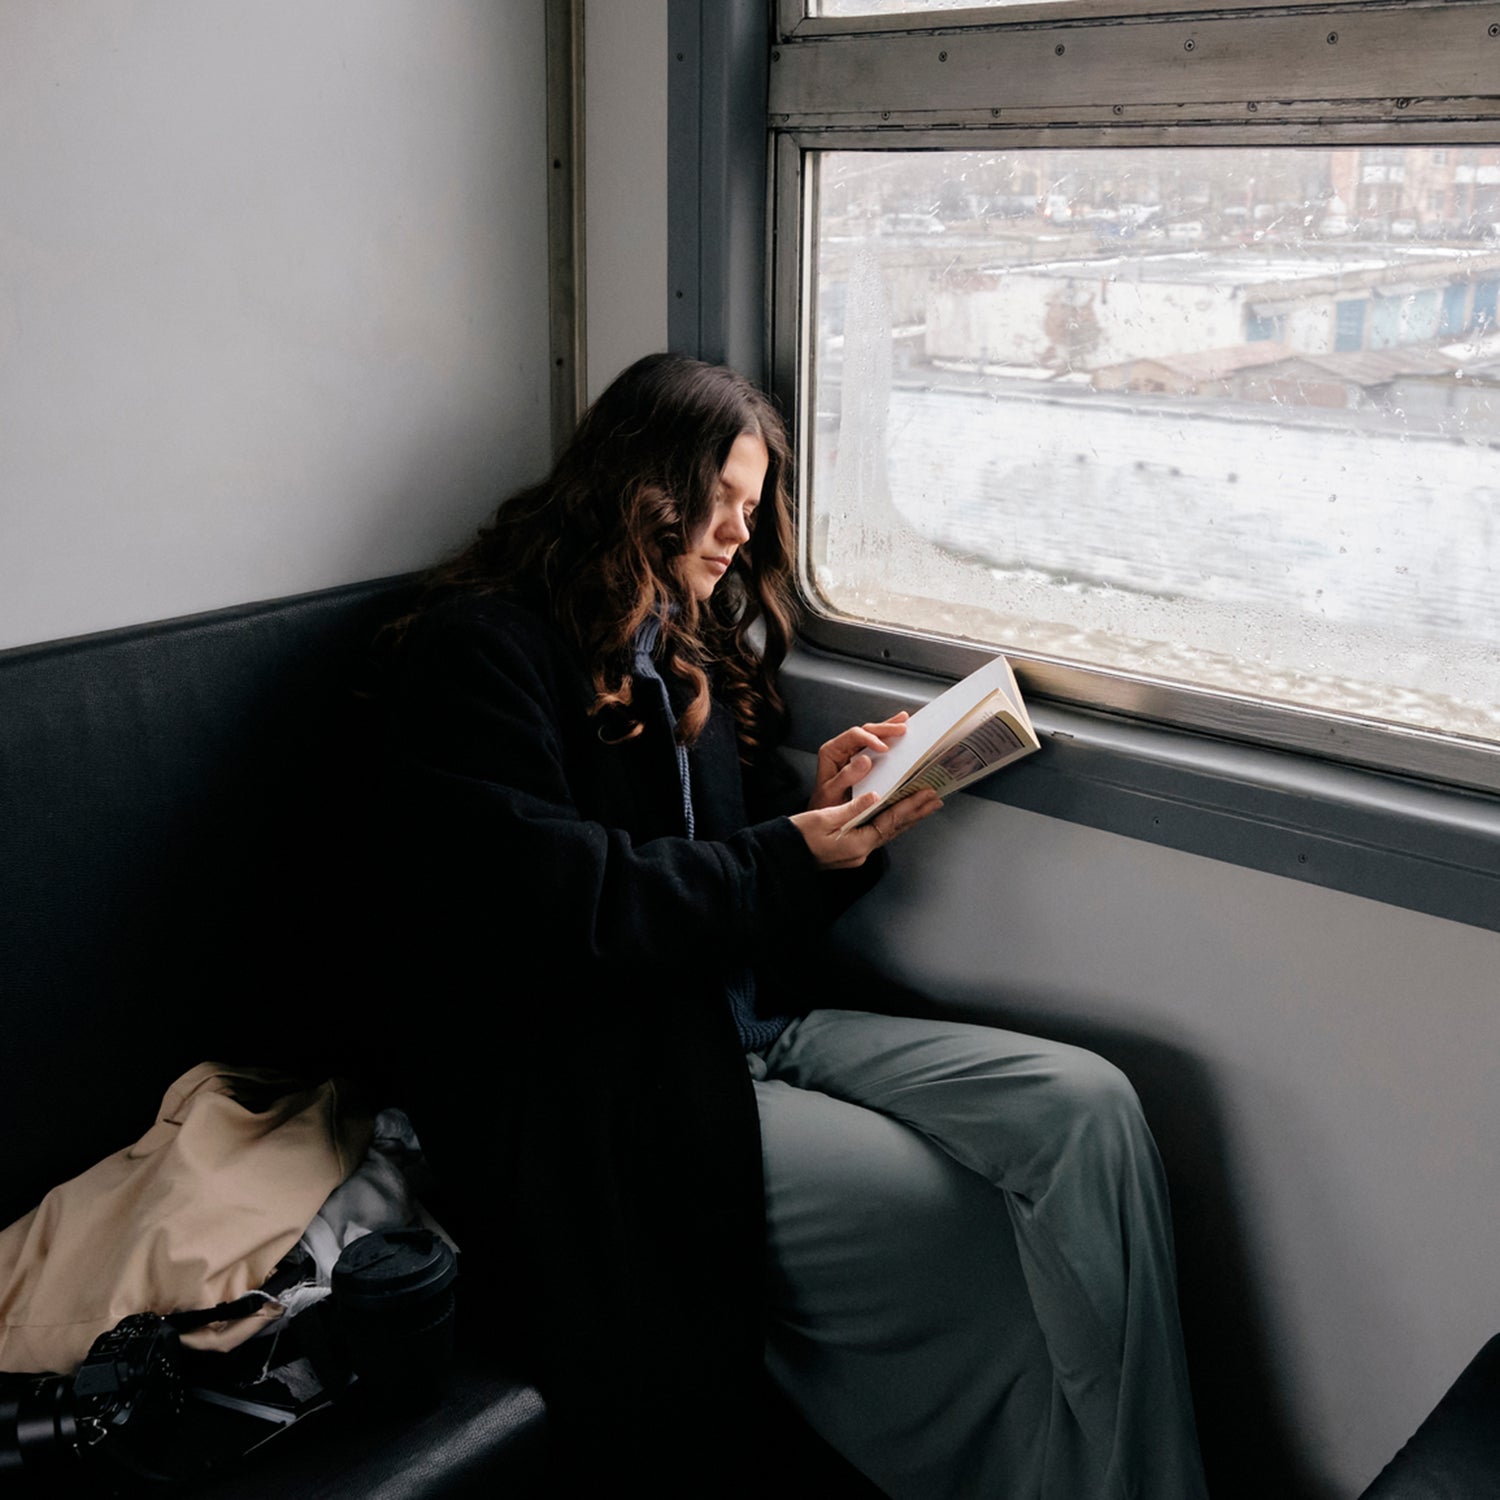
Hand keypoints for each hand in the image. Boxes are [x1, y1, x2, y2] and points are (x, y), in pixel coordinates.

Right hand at [790, 788, 942, 869]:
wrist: (782, 858)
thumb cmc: (797, 837)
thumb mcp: (823, 818)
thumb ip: (851, 808)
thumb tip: (875, 796)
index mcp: (857, 843)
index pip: (891, 821)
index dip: (910, 806)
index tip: (927, 794)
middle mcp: (861, 851)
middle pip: (895, 828)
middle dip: (916, 812)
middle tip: (936, 799)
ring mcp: (856, 853)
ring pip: (888, 832)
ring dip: (906, 817)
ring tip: (924, 806)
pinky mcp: (850, 850)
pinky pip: (877, 833)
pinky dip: (890, 822)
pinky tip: (896, 815)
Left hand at [807, 712, 910, 811]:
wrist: (825, 816)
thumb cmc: (826, 804)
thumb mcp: (832, 793)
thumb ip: (846, 777)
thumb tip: (865, 760)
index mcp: (831, 751)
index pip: (853, 736)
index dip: (870, 739)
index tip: (884, 748)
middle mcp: (841, 748)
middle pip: (865, 731)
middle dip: (885, 728)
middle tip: (902, 728)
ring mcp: (852, 752)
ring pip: (872, 734)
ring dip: (889, 727)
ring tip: (904, 721)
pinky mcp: (861, 758)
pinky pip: (876, 744)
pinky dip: (888, 737)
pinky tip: (899, 731)